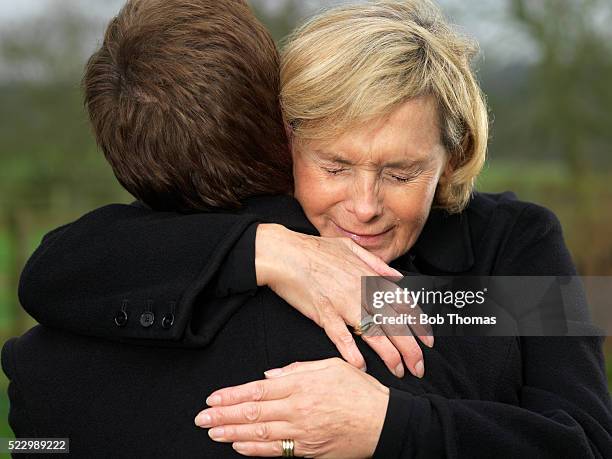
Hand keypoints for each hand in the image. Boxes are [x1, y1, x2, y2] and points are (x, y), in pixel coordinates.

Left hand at [195, 358, 388, 457]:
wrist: (384, 422)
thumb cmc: (361, 392)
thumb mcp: (332, 366)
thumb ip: (299, 368)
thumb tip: (271, 374)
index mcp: (302, 384)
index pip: (258, 389)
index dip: (233, 395)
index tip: (214, 398)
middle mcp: (298, 408)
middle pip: (253, 412)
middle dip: (224, 415)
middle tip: (202, 417)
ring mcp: (302, 431)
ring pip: (260, 432)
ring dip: (232, 432)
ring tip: (213, 431)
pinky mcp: (308, 449)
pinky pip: (276, 451)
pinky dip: (255, 449)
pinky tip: (239, 446)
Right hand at [255, 224, 432, 377]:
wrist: (286, 253)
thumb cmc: (316, 250)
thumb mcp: (351, 248)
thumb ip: (376, 264)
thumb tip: (397, 276)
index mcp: (370, 277)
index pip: (403, 303)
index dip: (419, 325)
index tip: (428, 342)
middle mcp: (362, 291)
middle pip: (394, 322)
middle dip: (410, 348)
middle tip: (419, 367)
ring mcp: (343, 303)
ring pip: (374, 332)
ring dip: (388, 354)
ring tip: (398, 371)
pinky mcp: (324, 312)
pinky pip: (341, 335)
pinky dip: (351, 351)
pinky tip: (361, 365)